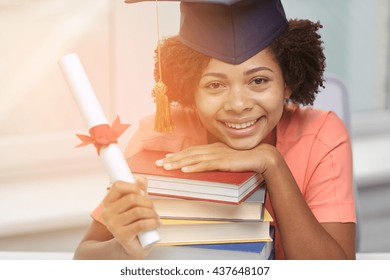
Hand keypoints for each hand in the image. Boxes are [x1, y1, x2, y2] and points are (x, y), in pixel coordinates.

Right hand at [101, 177, 159, 258]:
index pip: (118, 185)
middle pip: (132, 198)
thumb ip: (138, 190)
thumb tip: (142, 179)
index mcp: (108, 202)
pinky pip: (141, 224)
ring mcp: (113, 225)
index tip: (142, 192)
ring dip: (152, 213)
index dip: (133, 186)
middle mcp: (107, 212)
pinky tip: (156, 223)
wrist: (131, 245)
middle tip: (152, 208)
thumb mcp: (136, 204)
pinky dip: (153, 222)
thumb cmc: (133, 222)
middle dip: (147, 201)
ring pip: (138, 211)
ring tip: (155, 217)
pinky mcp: (122, 235)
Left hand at [155, 142, 277, 174]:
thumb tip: (206, 166)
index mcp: (214, 148)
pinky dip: (193, 167)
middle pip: (189, 154)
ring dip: (178, 162)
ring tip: (166, 167)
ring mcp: (217, 155)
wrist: (262, 157)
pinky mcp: (223, 162)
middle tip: (159, 163)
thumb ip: (217, 161)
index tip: (166, 157)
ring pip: (193, 158)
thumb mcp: (228, 159)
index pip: (192, 151)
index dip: (178, 154)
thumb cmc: (246, 160)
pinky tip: (184, 170)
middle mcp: (213, 149)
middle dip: (172, 158)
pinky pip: (205, 165)